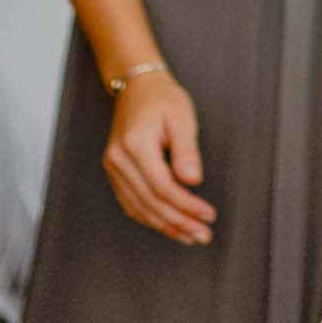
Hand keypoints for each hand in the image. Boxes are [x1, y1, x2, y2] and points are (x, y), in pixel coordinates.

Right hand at [102, 72, 217, 245]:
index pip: (162, 187)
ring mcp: (113, 168)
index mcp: (135, 144)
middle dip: (179, 222)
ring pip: (139, 208)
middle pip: (150, 202)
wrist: (137, 86)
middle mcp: (119, 159)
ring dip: (166, 226)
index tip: (208, 214)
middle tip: (203, 234)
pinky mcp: (115, 172)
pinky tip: (170, 225)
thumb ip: (187, 151)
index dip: (186, 206)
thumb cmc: (162, 97)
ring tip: (191, 235)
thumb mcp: (182, 117)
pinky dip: (152, 218)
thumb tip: (193, 181)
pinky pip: (132, 203)